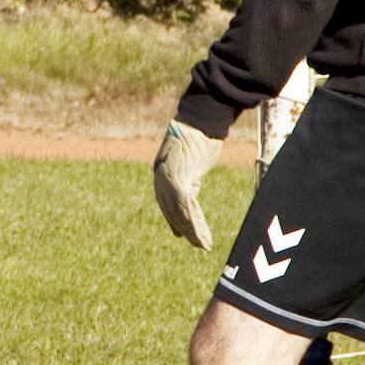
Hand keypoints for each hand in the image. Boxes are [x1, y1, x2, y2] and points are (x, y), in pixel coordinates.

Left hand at [152, 120, 222, 249]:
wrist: (200, 121)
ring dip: (191, 231)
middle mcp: (160, 176)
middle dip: (185, 229)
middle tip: (197, 244)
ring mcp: (167, 178)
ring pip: (178, 213)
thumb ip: (189, 175)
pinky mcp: (178, 179)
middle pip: (171, 211)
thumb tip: (190, 186)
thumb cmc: (200, 136)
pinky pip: (185, 207)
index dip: (175, 219)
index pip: (167, 202)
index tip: (181, 233)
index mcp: (162, 171)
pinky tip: (201, 233)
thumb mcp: (192, 160)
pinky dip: (193, 222)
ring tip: (203, 244)